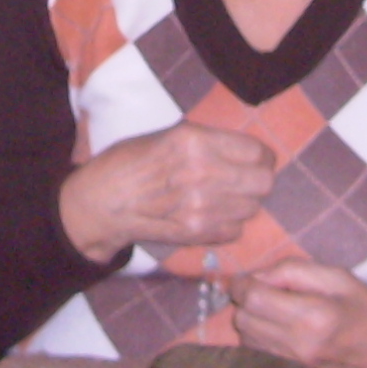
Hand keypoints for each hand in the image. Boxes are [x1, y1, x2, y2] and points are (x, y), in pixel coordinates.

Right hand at [57, 123, 276, 266]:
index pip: (257, 151)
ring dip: (244, 203)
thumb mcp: (171, 135)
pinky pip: (235, 230)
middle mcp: (204, 171)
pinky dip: (229, 225)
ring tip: (225, 198)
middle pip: (264, 182)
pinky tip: (211, 216)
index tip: (255, 160)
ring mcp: (202, 205)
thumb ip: (209, 142)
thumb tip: (245, 150)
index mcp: (197, 140)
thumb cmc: (131, 161)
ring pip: (252, 208)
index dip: (261, 156)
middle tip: (247, 180)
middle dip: (259, 180)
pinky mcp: (196, 232)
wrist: (102, 201)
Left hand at [227, 257, 366, 367]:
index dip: (243, 282)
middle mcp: (299, 343)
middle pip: (243, 319)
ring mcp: (295, 361)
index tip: (250, 274)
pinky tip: (276, 321)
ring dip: (249, 316)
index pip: (254, 298)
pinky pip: (258, 348)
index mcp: (313, 316)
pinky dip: (257, 331)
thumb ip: (295, 270)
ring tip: (270, 304)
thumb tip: (258, 275)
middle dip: (244, 299)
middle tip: (263, 286)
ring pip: (246, 336)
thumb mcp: (340, 277)